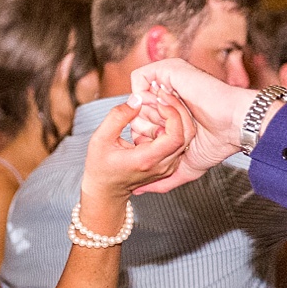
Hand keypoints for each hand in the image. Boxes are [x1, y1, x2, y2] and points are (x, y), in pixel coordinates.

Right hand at [78, 98, 193, 203]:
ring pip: (186, 138)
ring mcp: (168, 167)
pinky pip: (180, 142)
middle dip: (177, 111)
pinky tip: (160, 116)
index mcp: (146, 160)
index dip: (173, 114)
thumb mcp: (100, 139)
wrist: (106, 190)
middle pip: (186, 135)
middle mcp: (162, 166)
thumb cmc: (100, 166)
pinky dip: (174, 126)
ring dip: (177, 117)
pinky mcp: (169, 165)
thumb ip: (118, 117)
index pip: (175, 137)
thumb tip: (137, 99)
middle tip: (163, 96)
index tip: (159, 101)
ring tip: (161, 103)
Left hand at [129, 58, 260, 193]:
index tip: (162, 142)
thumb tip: (138, 191)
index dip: (145, 137)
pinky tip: (163, 107)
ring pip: (136, 97)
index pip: (140, 124)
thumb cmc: (215, 144)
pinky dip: (145, 97)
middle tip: (165, 132)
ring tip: (167, 120)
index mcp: (172, 112)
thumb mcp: (185, 168)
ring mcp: (168, 80)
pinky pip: (139, 80)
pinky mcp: (168, 69)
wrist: (234, 123)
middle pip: (135, 111)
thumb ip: (163, 180)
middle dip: (146, 128)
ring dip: (148, 115)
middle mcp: (168, 94)